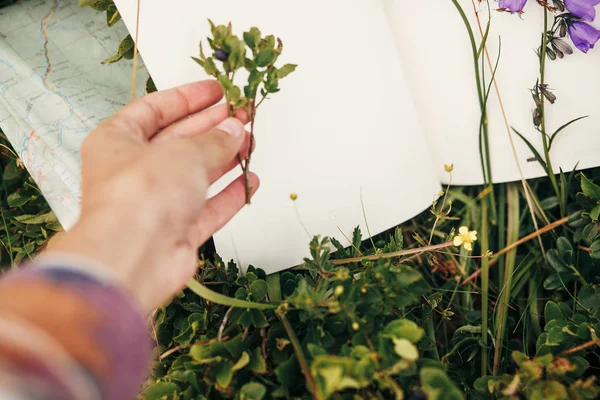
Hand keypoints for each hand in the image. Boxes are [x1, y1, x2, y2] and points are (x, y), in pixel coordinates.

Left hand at [46, 80, 258, 312]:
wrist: (135, 256)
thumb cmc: (141, 196)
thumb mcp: (183, 152)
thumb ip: (214, 140)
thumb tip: (233, 130)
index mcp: (117, 141)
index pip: (154, 110)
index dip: (187, 98)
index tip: (216, 91)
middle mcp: (133, 171)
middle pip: (178, 141)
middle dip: (212, 127)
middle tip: (240, 115)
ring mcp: (155, 203)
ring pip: (195, 175)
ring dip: (224, 158)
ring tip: (250, 142)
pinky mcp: (176, 231)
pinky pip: (207, 208)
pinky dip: (229, 195)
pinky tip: (249, 181)